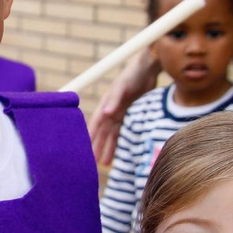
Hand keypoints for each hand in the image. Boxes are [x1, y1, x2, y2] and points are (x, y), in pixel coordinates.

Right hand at [87, 49, 161, 165]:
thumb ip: (113, 100)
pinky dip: (121, 142)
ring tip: (105, 163)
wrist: (148, 69)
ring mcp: (121, 114)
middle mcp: (111, 111)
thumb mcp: (122, 87)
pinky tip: (120, 153)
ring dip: (108, 147)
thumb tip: (105, 114)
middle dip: (97, 146)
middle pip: (102, 132)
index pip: (95, 124)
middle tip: (92, 162)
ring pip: (113, 135)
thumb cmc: (132, 75)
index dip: (90, 137)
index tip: (84, 149)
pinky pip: (124, 132)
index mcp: (105, 105)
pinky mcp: (131, 115)